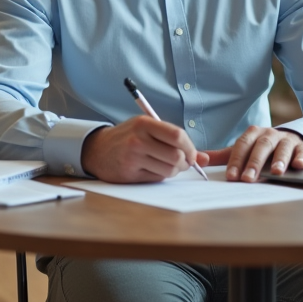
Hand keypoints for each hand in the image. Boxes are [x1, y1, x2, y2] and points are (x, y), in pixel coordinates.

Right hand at [81, 116, 206, 182]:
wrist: (97, 149)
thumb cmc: (128, 137)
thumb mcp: (149, 130)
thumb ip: (176, 141)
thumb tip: (205, 159)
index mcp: (145, 123)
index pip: (178, 135)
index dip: (190, 148)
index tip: (192, 155)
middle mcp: (138, 139)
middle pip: (176, 156)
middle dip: (185, 163)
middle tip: (182, 164)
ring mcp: (133, 157)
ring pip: (169, 170)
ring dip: (174, 171)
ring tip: (167, 166)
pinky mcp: (129, 173)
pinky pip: (156, 178)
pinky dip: (160, 176)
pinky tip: (152, 170)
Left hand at [203, 126, 302, 182]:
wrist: (292, 139)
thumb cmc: (263, 148)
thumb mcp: (243, 150)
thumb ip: (222, 156)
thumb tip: (198, 159)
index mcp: (253, 134)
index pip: (242, 146)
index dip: (236, 160)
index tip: (231, 176)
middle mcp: (270, 135)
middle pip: (261, 146)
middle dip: (254, 163)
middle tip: (248, 179)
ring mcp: (287, 140)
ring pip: (282, 148)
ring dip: (279, 159)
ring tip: (276, 172)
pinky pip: (302, 151)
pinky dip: (301, 158)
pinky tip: (298, 165)